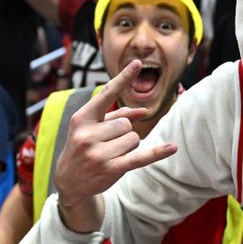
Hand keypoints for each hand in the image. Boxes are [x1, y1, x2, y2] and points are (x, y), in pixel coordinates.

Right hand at [55, 60, 176, 210]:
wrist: (69, 180)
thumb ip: (118, 116)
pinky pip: (141, 157)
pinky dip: (158, 153)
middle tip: (108, 144)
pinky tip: (172, 147)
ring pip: (134, 138)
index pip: (107, 94)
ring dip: (129, 146)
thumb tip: (144, 111)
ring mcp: (98, 153)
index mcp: (82, 118)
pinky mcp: (111, 169)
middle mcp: (87, 135)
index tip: (138, 63)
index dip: (123, 78)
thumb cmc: (85, 146)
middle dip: (123, 132)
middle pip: (127, 123)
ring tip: (111, 154)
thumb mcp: (94, 127)